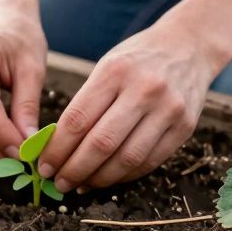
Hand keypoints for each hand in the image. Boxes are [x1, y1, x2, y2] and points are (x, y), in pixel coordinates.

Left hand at [37, 24, 218, 192]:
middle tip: (58, 182)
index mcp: (115, 71)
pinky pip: (150, 162)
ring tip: (81, 185)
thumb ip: (87, 102)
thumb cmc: (138, 59)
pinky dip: (125, 175)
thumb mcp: (108, 66)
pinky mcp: (185, 127)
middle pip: (101, 143)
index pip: (78, 118)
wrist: (189, 46)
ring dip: (99, 179)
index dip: (57, 148)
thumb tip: (58, 146)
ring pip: (127, 159)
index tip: (42, 165)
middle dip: (74, 169)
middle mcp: (144, 90)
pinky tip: (108, 178)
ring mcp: (168, 110)